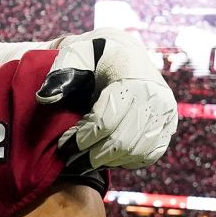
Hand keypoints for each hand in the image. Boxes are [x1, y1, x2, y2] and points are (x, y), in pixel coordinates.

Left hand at [37, 31, 177, 170]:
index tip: (63, 145)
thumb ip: (58, 75)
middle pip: (123, 141)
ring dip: (109, 161)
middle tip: (72, 160)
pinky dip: (128, 161)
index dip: (82, 138)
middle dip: (93, 156)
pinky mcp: (170, 124)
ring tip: (86, 160)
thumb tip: (45, 98)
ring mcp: (166, 111)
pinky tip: (108, 156)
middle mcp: (155, 95)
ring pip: (137, 152)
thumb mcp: (74, 56)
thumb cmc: (93, 56)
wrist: (124, 54)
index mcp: (132, 77)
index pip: (106, 120)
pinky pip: (150, 154)